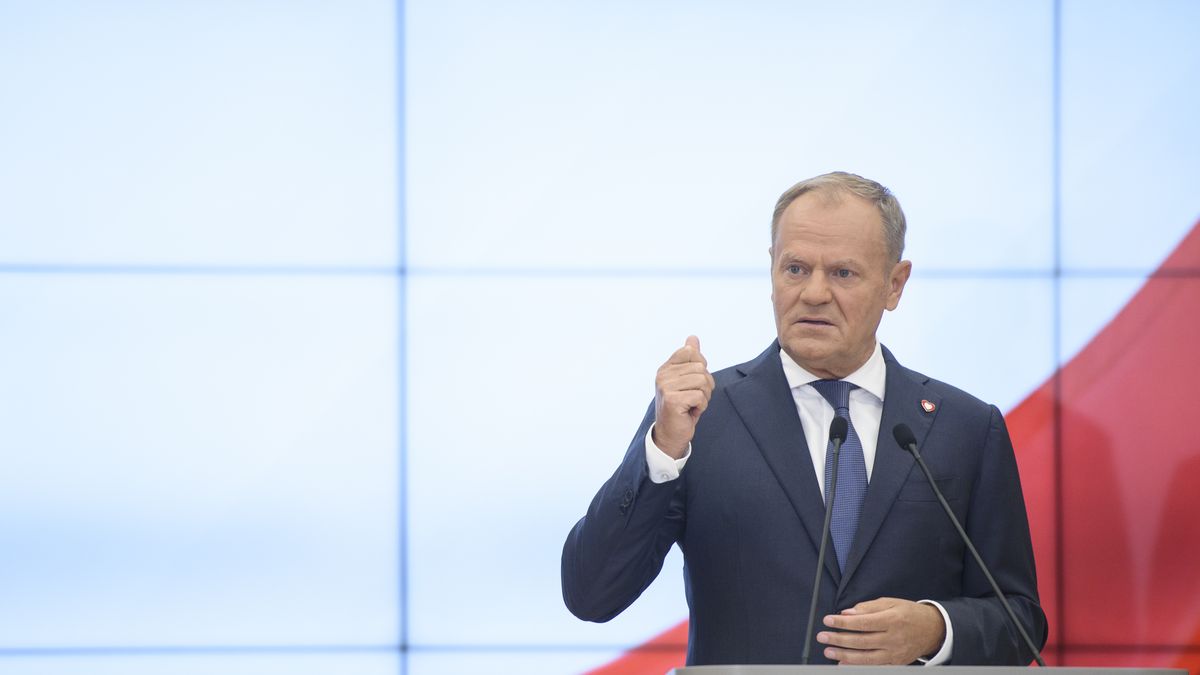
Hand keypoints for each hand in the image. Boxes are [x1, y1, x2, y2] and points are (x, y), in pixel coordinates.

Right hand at [652, 336, 714, 458]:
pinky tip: (690, 412)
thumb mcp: (687, 380)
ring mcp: (665, 387)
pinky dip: (701, 406)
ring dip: (704, 397)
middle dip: (705, 386)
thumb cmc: (682, 407)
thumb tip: (692, 337)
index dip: (700, 367)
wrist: (671, 434)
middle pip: (701, 368)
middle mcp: (663, 375)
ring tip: (693, 405)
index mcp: (666, 368)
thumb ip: (690, 359)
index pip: (690, 351)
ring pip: (702, 381)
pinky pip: (700, 396)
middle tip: (694, 398)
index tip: (693, 383)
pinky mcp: (671, 400)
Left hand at [816, 597, 945, 664]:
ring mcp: (895, 653)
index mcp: (892, 620)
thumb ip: (868, 607)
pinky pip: (874, 666)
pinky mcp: (896, 663)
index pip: (863, 622)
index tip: (828, 620)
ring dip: (844, 655)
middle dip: (839, 639)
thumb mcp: (891, 603)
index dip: (843, 623)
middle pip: (862, 641)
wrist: (933, 630)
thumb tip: (847, 612)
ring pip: (866, 657)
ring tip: (828, 651)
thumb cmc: (909, 614)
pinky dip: (857, 666)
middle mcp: (893, 638)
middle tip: (822, 637)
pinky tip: (843, 663)